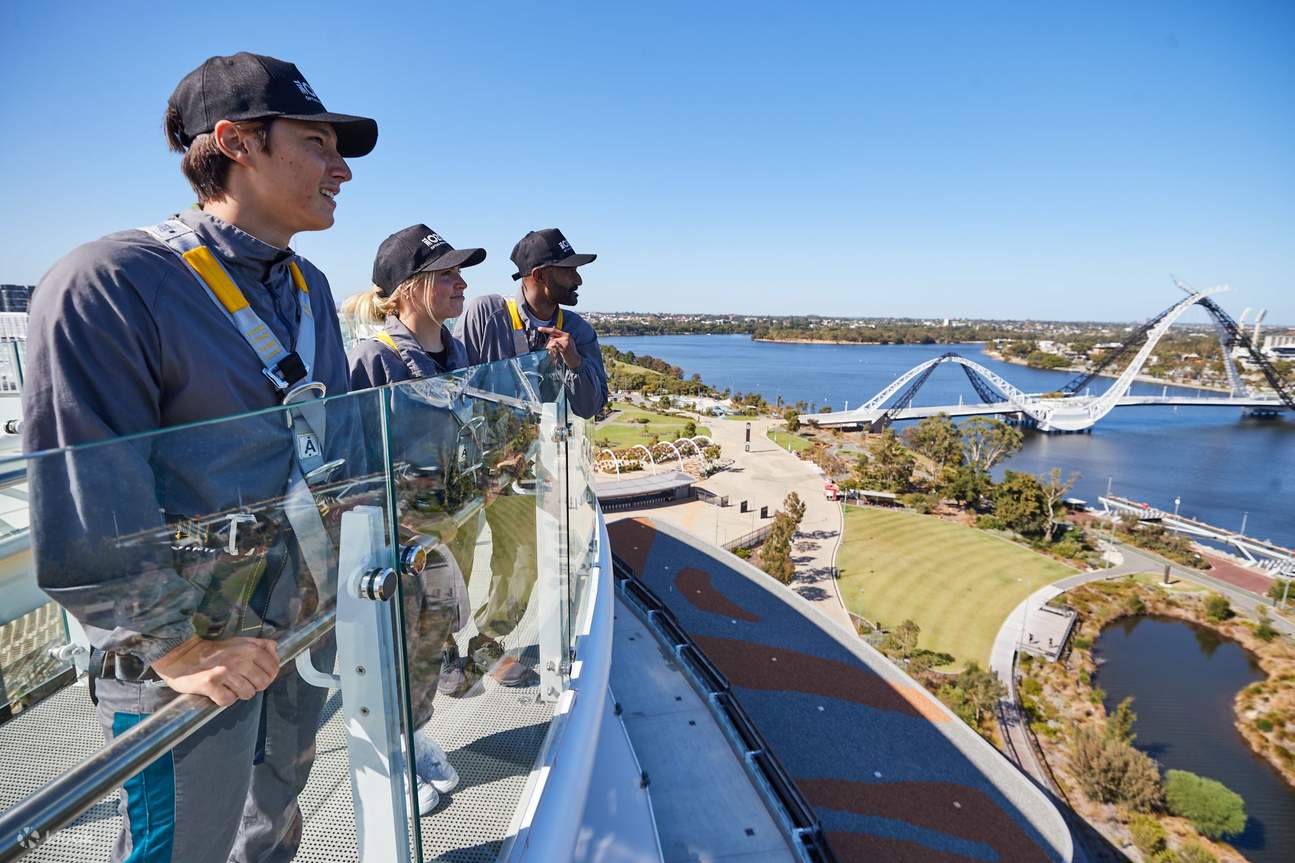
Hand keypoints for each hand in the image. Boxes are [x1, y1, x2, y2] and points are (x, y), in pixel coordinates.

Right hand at [151, 636, 280, 706]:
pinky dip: (223, 699)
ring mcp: (225, 672)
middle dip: (254, 686)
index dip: (269, 676)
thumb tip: (276, 650)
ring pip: (247, 694)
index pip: (273, 668)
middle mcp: (239, 659)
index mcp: (249, 648)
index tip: (258, 678)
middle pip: (262, 684)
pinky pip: (228, 701)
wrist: (182, 656)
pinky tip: (217, 691)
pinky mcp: (210, 684)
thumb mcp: (239, 642)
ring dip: (238, 693)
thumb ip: (260, 645)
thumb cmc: (213, 652)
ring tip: (228, 686)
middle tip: (241, 683)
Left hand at [536, 327, 581, 368]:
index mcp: (567, 335)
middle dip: (549, 344)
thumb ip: (559, 338)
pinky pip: (553, 348)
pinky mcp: (563, 348)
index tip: (539, 328)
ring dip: (551, 349)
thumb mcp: (566, 343)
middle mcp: (566, 337)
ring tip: (556, 353)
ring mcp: (565, 342)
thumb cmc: (569, 352)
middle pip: (552, 338)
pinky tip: (556, 354)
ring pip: (551, 344)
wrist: (575, 360)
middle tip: (552, 350)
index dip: (546, 329)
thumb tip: (551, 333)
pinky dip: (552, 352)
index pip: (554, 330)